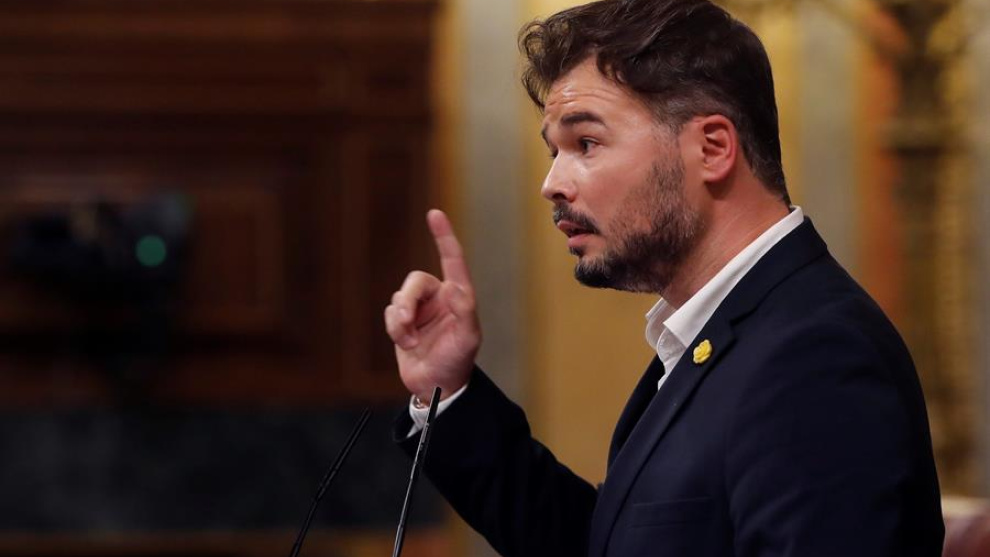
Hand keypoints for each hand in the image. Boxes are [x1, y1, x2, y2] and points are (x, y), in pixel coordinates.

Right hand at [384, 209, 480, 402]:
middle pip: (414, 282)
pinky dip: (395, 329)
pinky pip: (390, 314)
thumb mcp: (468, 338)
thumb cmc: (458, 361)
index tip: (434, 214)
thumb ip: (464, 311)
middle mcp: (438, 297)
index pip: (452, 260)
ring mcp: (419, 310)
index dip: (443, 236)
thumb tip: (454, 287)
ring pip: (399, 298)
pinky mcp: (402, 322)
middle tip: (406, 322)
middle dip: (408, 301)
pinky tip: (406, 343)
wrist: (436, 385)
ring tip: (411, 341)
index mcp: (458, 295)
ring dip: (401, 321)